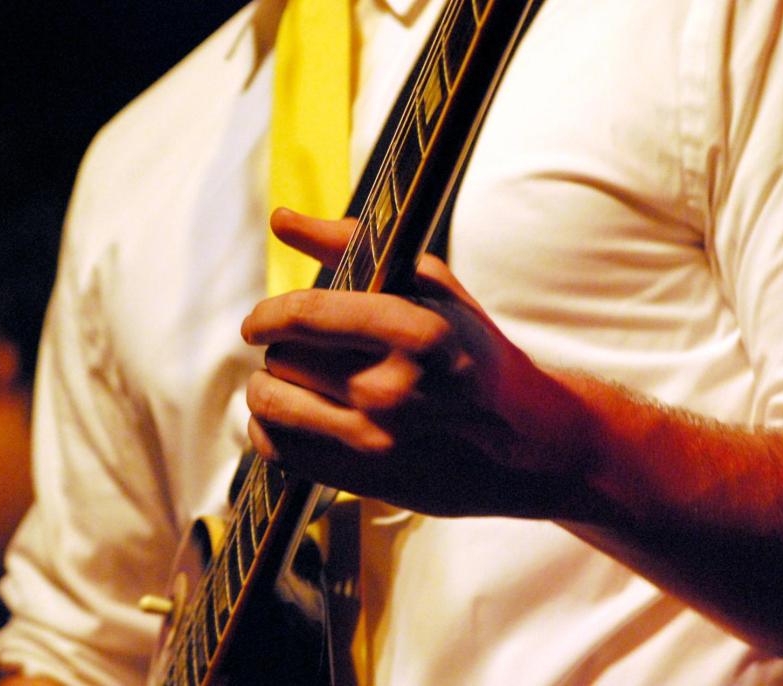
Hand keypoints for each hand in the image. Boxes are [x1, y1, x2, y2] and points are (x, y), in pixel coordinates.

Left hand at [242, 209, 594, 517]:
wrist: (522, 441)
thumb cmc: (473, 353)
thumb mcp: (433, 288)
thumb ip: (353, 247)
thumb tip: (282, 219)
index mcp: (417, 332)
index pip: (307, 315)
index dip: (268, 315)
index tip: (259, 322)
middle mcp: (393, 390)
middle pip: (283, 359)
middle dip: (281, 351)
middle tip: (300, 354)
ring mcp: (375, 441)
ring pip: (270, 404)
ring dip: (268, 389)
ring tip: (289, 384)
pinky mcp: (360, 478)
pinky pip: (275, 448)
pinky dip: (269, 430)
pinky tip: (293, 419)